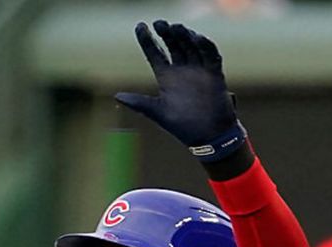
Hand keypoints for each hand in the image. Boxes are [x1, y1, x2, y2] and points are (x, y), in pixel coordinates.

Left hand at [115, 21, 245, 161]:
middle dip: (166, 33)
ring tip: (176, 27)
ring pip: (191, 46)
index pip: (155, 53)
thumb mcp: (158, 112)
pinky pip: (211, 56)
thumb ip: (139, 103)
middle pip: (173, 45)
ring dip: (184, 36)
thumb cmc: (182, 126)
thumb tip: (117, 96)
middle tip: (159, 23)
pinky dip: (205, 46)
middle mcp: (182, 70)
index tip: (140, 26)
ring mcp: (198, 71)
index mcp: (166, 77)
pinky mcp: (215, 75)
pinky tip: (197, 38)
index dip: (147, 40)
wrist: (208, 137)